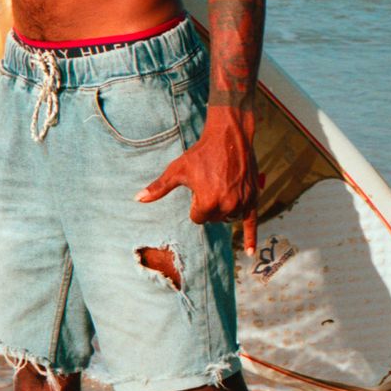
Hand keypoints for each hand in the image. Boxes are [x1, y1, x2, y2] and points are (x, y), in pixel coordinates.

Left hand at [137, 121, 261, 241]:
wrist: (229, 137)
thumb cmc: (200, 153)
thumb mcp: (177, 170)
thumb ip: (159, 188)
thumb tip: (137, 199)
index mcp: (208, 203)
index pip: (197, 218)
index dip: (195, 203)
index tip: (198, 186)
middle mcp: (227, 206)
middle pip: (213, 219)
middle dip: (209, 205)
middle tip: (210, 182)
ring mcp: (242, 203)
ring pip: (228, 218)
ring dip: (224, 209)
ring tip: (221, 187)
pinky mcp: (253, 199)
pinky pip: (252, 223)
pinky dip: (251, 237)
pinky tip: (250, 253)